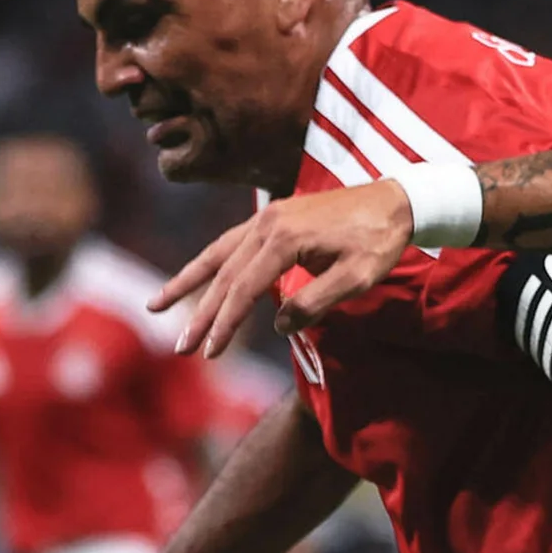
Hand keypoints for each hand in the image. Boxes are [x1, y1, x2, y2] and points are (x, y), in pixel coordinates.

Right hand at [153, 181, 415, 357]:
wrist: (395, 201)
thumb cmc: (379, 243)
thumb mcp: (356, 280)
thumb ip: (314, 303)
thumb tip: (277, 327)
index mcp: (286, 238)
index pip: (244, 288)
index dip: (225, 323)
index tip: (210, 351)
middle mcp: (267, 223)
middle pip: (224, 274)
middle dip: (200, 314)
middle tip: (181, 348)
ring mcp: (267, 217)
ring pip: (217, 254)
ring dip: (187, 282)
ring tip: (157, 305)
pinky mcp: (272, 217)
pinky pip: (231, 243)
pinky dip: (210, 263)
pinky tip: (196, 279)